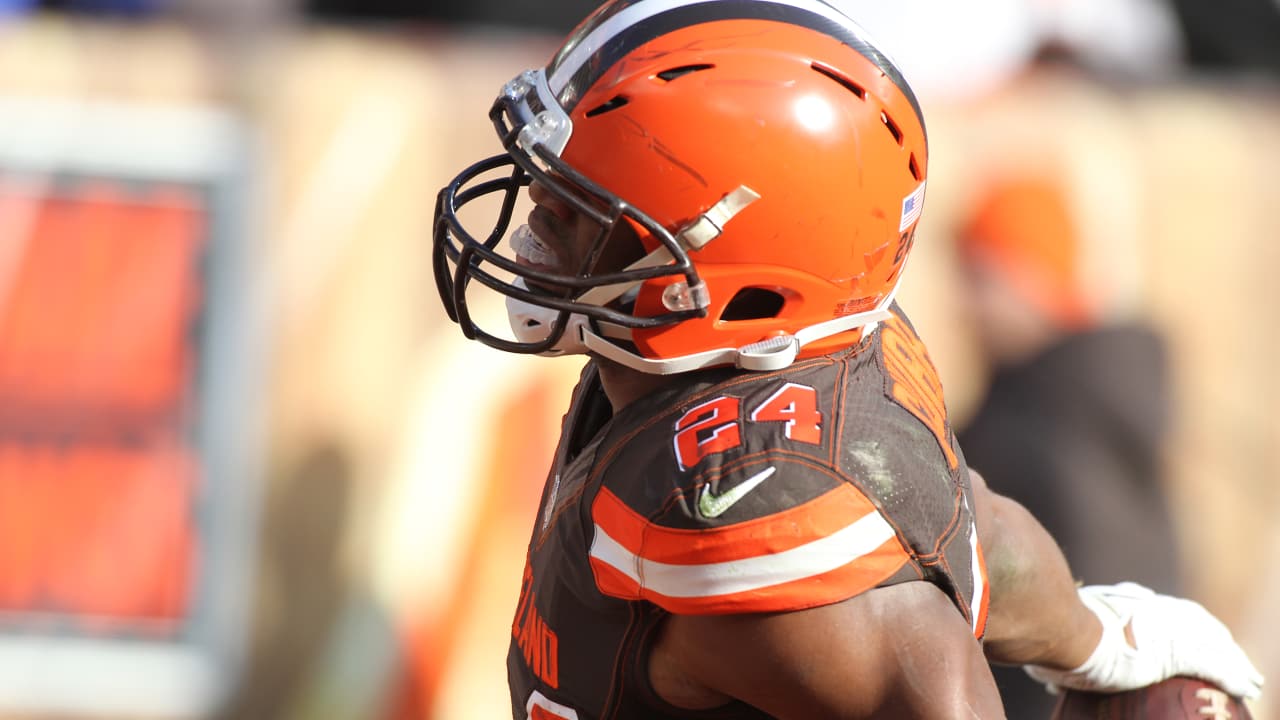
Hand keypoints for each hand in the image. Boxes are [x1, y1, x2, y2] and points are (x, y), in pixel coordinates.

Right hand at [1024, 582, 1263, 699]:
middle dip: (1217, 641)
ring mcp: (1165, 626)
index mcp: (1127, 601)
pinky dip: (1233, 677)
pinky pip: (1214, 665)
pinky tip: (1245, 689)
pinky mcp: (1175, 650)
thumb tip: (1045, 673)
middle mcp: (1151, 607)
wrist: (1056, 624)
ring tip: (1250, 679)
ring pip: (1212, 643)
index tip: (1191, 639)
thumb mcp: (1056, 635)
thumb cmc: (1048, 627)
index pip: (1166, 612)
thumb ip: (1060, 650)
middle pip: (1196, 623)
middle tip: (1232, 657)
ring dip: (1234, 661)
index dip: (1184, 626)